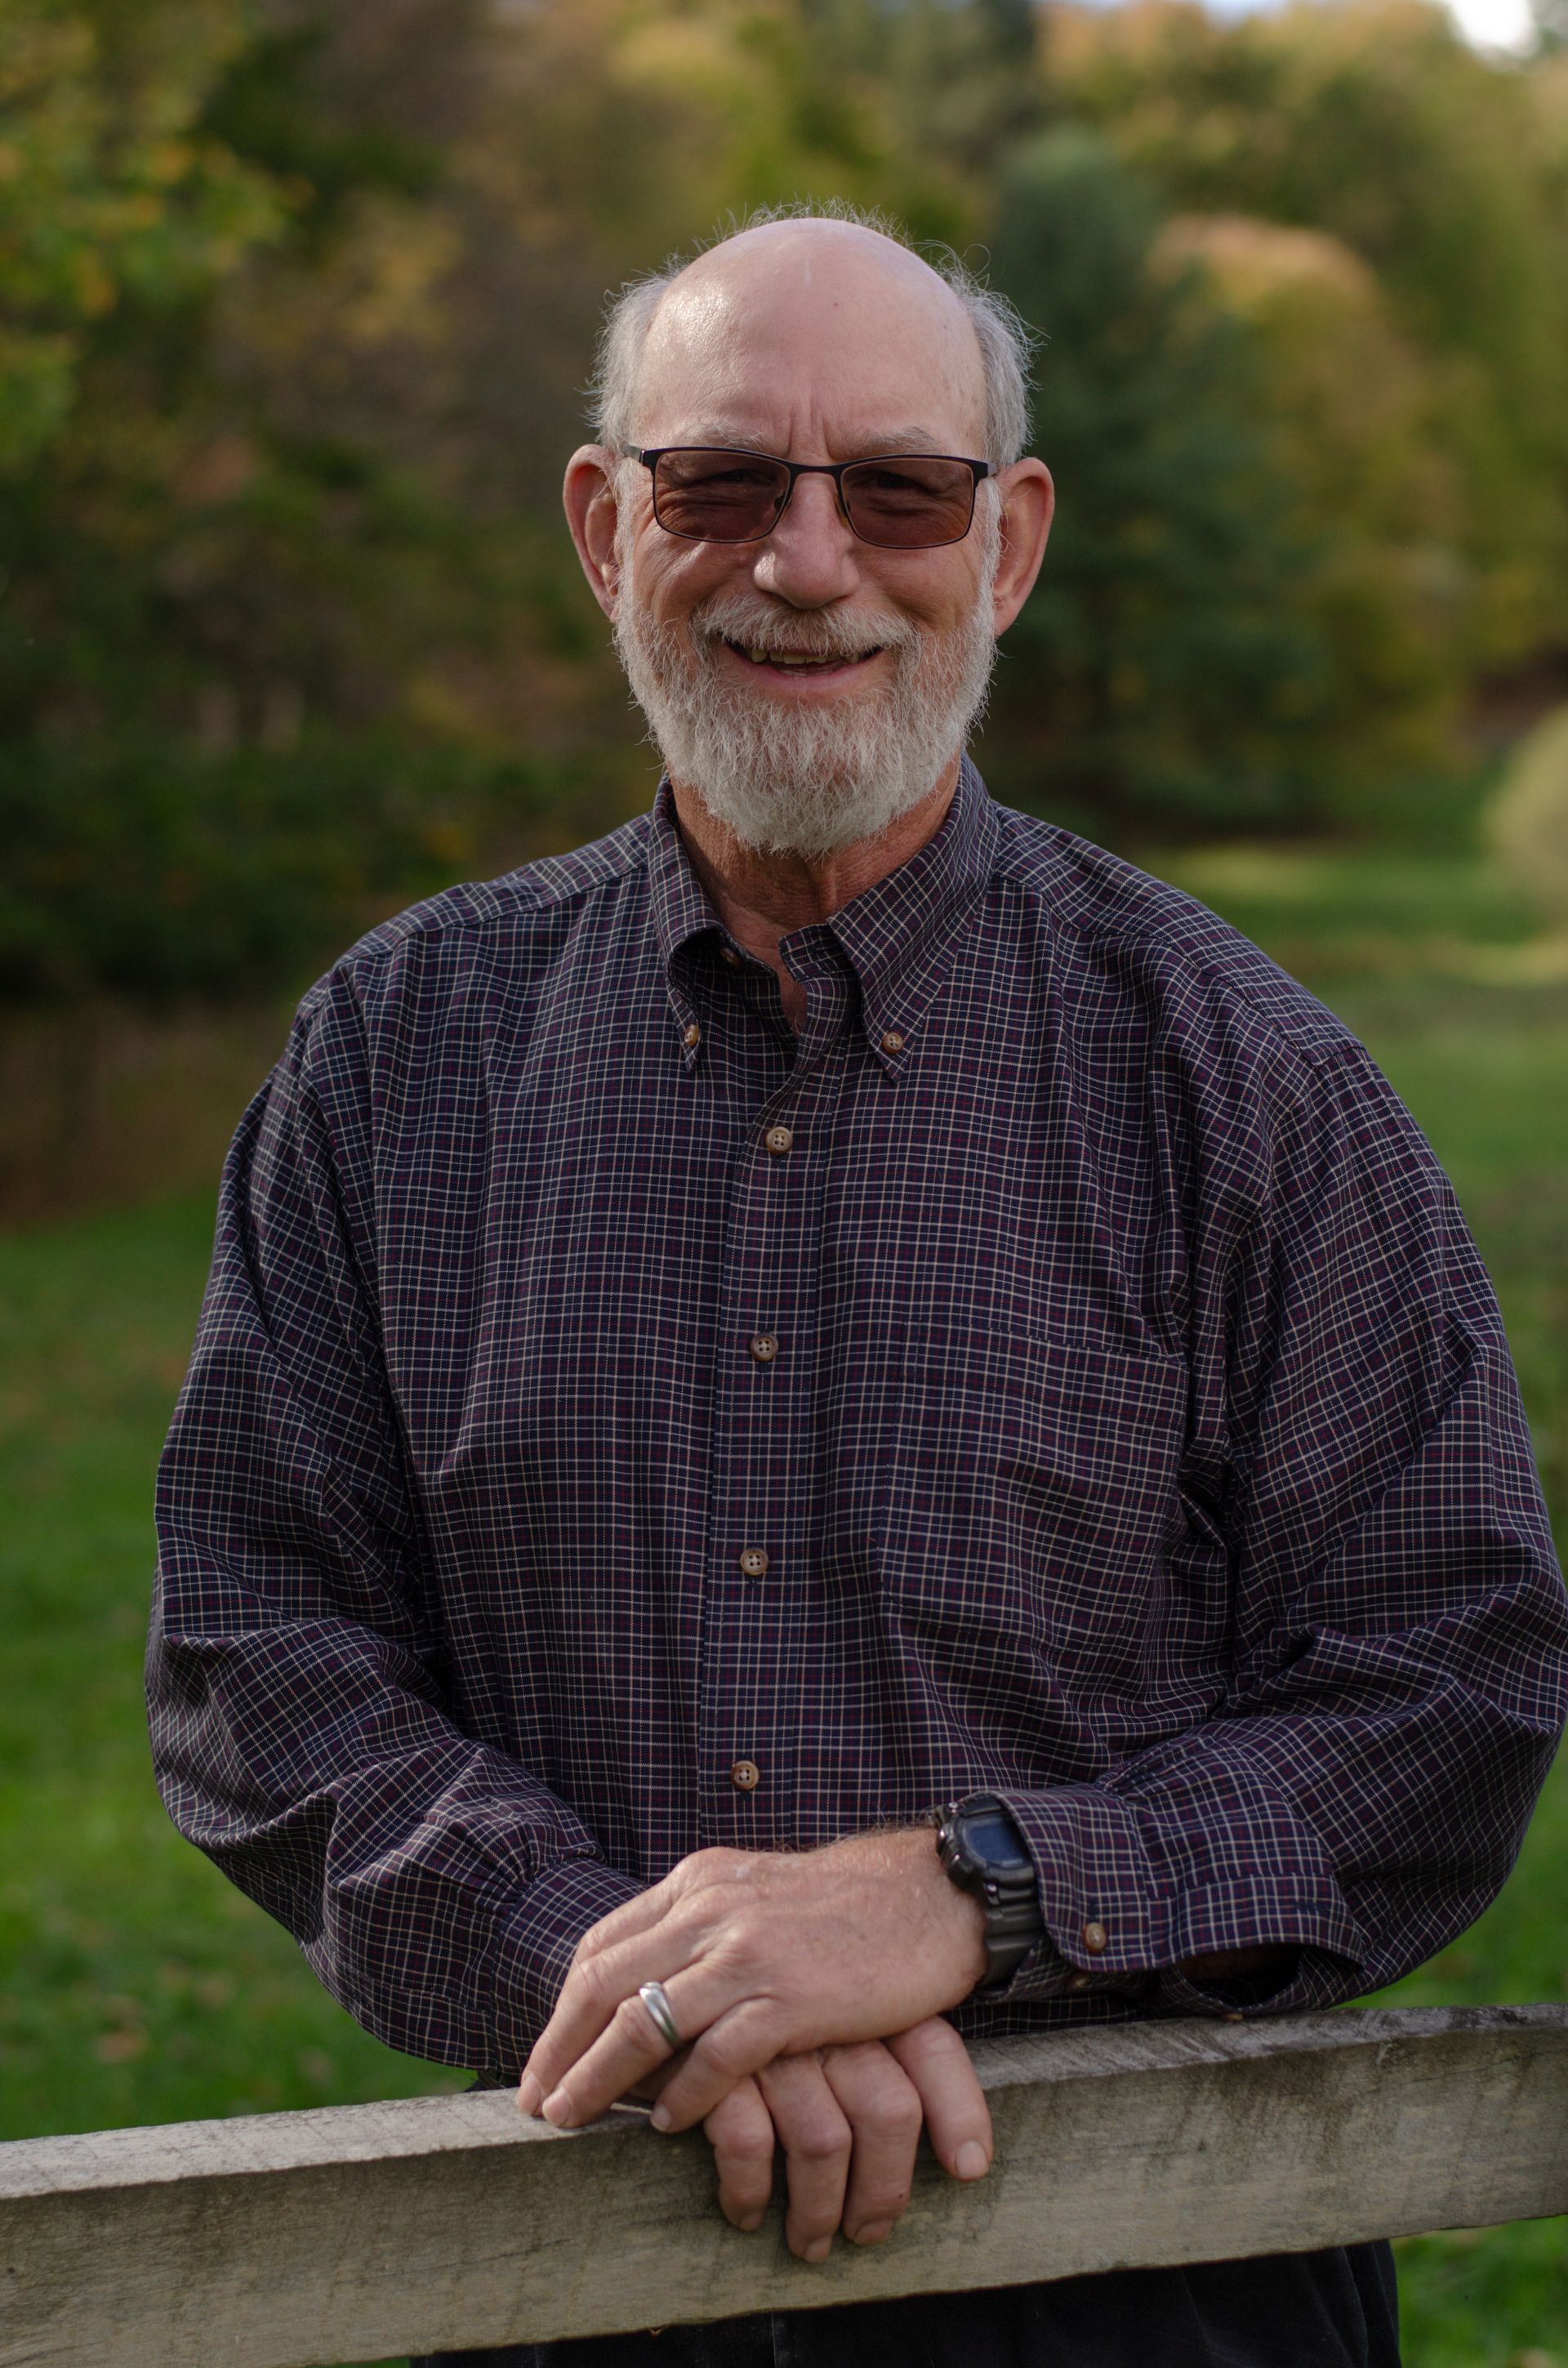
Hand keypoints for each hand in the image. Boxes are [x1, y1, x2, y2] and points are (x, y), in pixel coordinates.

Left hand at [518, 1826, 986, 2131]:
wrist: (932, 1894)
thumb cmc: (848, 1908)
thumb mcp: (757, 1896)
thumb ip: (705, 1927)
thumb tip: (653, 1981)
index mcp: (699, 1883)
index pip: (603, 1946)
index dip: (563, 2009)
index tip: (542, 2062)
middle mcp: (711, 1909)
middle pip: (604, 1983)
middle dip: (559, 2050)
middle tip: (536, 2105)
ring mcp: (749, 1951)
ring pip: (644, 2020)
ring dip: (597, 2079)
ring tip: (571, 2121)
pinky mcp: (791, 1995)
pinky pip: (716, 2054)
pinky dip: (683, 2094)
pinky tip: (666, 2125)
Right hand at [697, 2017, 992, 2261]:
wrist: (656, 1957)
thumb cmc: (747, 1989)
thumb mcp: (817, 1995)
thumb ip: (866, 2034)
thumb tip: (925, 2108)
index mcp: (860, 1994)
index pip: (933, 2046)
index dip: (959, 2110)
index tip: (969, 2167)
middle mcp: (826, 2017)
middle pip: (889, 2110)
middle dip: (884, 2189)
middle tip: (867, 2232)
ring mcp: (772, 2041)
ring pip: (825, 2143)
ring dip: (819, 2211)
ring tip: (810, 2241)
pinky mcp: (714, 2064)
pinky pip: (749, 2145)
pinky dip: (749, 2190)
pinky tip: (745, 2211)